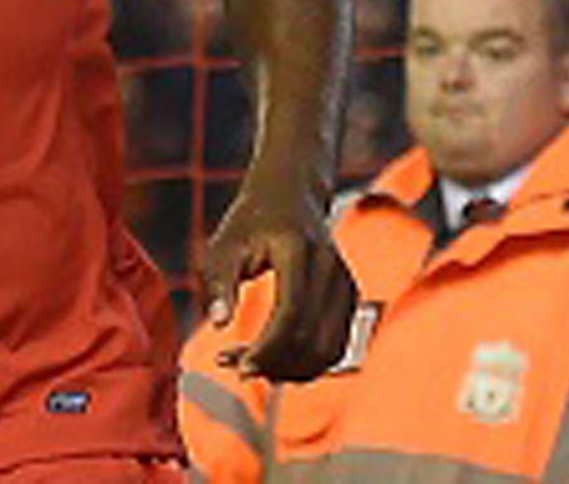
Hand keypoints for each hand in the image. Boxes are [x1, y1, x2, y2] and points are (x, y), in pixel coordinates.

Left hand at [198, 172, 358, 381]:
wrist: (288, 196)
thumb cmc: (248, 223)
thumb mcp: (223, 246)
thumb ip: (220, 283)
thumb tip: (219, 323)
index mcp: (298, 249)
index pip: (291, 312)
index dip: (267, 348)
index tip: (237, 366)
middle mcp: (330, 269)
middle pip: (313, 339)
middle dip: (274, 364)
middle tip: (233, 364)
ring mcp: (345, 286)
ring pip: (328, 352)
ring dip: (290, 371)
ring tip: (249, 363)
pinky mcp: (349, 301)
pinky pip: (333, 347)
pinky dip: (305, 363)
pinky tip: (272, 359)